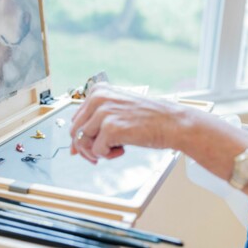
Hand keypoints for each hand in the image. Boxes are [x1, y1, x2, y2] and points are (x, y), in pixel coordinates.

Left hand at [69, 84, 184, 162]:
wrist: (172, 123)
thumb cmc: (149, 118)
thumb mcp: (118, 112)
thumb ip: (95, 124)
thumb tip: (74, 148)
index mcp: (98, 91)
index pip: (76, 119)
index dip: (83, 136)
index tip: (94, 144)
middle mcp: (98, 98)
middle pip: (75, 131)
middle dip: (86, 148)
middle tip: (102, 153)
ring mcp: (104, 112)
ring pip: (83, 142)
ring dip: (98, 151)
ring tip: (116, 149)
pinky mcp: (111, 128)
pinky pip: (96, 150)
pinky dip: (108, 155)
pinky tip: (122, 149)